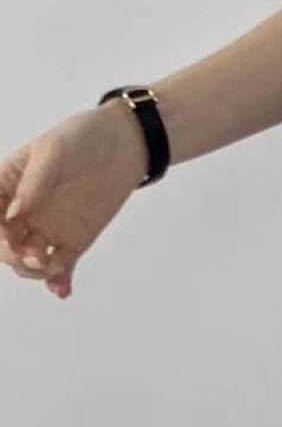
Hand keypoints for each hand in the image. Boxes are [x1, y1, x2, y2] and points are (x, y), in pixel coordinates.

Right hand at [0, 102, 150, 299]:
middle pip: (4, 245)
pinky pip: (61, 267)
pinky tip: (63, 289)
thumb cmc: (83, 137)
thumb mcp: (54, 151)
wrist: (124, 142)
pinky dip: (58, 281)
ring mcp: (46, 229)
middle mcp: (21, 213)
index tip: (8, 239)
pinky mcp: (73, 241)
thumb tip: (17, 213)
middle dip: (12, 255)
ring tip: (51, 264)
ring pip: (27, 262)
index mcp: (6, 187)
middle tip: (32, 255)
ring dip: (34, 269)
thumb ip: (34, 183)